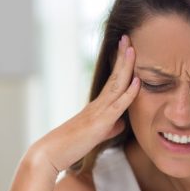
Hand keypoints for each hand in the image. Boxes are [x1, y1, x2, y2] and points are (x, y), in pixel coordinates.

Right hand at [31, 35, 139, 172]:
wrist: (52, 154)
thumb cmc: (72, 145)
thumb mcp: (97, 134)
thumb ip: (110, 127)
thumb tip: (121, 123)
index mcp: (98, 105)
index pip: (113, 80)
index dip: (121, 64)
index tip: (127, 47)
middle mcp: (98, 103)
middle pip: (115, 75)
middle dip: (122, 55)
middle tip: (127, 36)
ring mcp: (99, 111)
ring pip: (116, 84)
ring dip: (125, 66)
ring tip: (131, 48)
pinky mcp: (100, 123)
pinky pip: (118, 105)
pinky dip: (129, 92)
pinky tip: (138, 81)